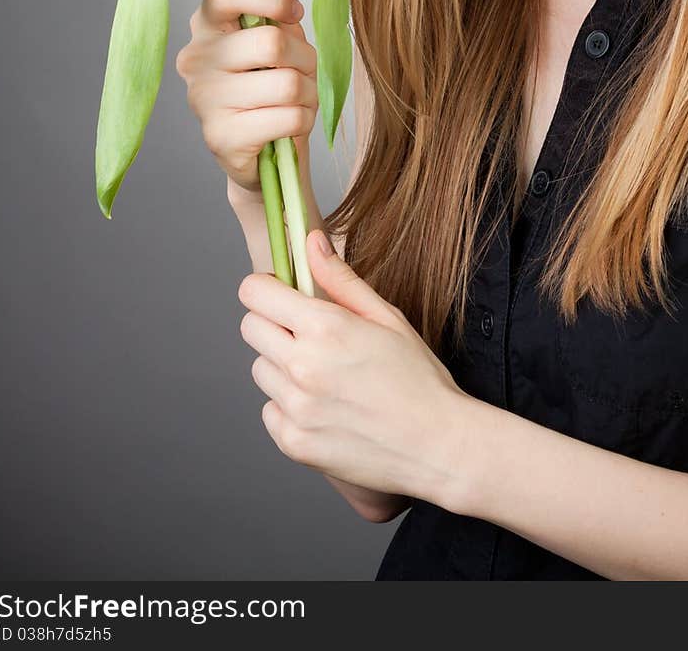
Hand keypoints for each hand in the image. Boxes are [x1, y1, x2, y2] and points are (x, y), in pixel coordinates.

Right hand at [175, 0, 317, 192]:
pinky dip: (303, 122)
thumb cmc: (270, 88)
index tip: (293, 11)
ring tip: (295, 101)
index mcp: (206, 25)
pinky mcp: (220, 138)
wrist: (263, 157)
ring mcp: (203, 100)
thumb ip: (271, 2)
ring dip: (308, 94)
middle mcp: (195, 58)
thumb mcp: (274, 38)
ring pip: (288, 83)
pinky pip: (289, 117)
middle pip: (272, 42)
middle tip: (301, 71)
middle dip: (305, 59)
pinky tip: (286, 127)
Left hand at [237, 230, 468, 506]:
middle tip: (308, 335)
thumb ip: (340, 279)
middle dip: (273, 324)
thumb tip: (310, 241)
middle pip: (250, 328)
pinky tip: (325, 406)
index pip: (254, 294)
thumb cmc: (419, 379)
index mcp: (325, 328)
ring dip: (282, 366)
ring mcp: (295, 408)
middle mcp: (302, 367)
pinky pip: (270, 411)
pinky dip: (289, 406)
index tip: (282, 295)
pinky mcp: (293, 442)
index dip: (266, 289)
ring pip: (260, 370)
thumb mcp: (386, 317)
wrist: (437, 446)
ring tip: (324, 375)